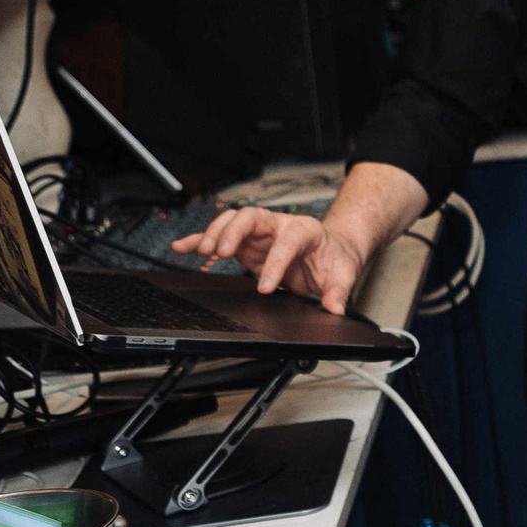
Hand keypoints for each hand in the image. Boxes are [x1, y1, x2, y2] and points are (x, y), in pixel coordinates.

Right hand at [170, 207, 370, 313]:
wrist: (331, 249)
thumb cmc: (335, 258)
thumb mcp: (344, 275)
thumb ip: (338, 292)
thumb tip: (335, 309)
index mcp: (305, 230)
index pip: (287, 241)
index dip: (275, 263)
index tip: (265, 287)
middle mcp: (278, 226)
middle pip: (251, 216)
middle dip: (234, 231)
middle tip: (221, 252)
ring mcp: (260, 233)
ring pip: (232, 221)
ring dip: (214, 233)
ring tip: (202, 250)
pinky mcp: (246, 244)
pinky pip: (219, 237)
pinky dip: (199, 240)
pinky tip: (182, 247)